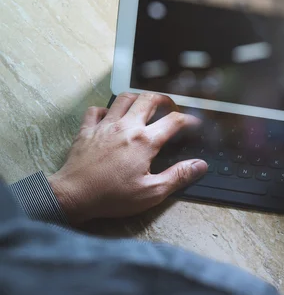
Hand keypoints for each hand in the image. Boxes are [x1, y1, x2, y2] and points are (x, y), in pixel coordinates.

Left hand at [48, 93, 207, 224]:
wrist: (73, 195)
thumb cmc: (112, 196)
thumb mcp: (152, 192)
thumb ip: (178, 176)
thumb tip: (199, 165)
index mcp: (145, 141)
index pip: (174, 121)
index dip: (189, 119)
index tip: (194, 123)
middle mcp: (127, 127)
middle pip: (149, 99)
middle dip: (164, 100)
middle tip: (170, 107)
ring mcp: (105, 125)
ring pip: (124, 98)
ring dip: (138, 98)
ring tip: (144, 105)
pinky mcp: (87, 130)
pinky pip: (97, 110)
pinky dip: (106, 110)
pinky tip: (111, 117)